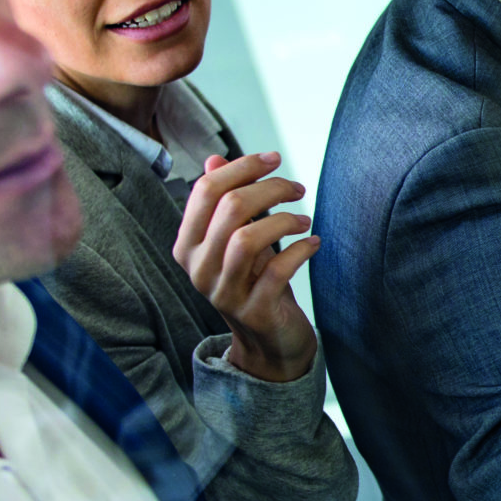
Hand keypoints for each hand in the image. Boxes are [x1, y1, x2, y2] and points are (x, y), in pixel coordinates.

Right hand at [174, 151, 320, 382]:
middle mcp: (199, 269)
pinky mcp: (254, 311)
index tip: (273, 158)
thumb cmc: (255, 281)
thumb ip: (225, 203)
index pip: (206, 191)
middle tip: (296, 188)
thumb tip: (214, 159)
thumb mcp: (237, 239)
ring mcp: (224, 293)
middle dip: (269, 188)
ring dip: (283, 220)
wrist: (268, 341)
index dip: (241, 167)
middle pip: (229, 209)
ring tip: (304, 220)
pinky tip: (313, 243)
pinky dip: (299, 250)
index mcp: (187, 245)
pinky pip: (277, 270)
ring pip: (247, 239)